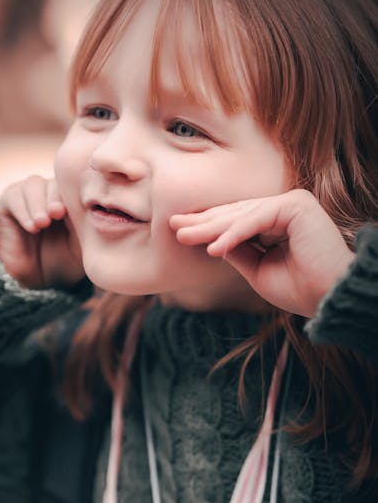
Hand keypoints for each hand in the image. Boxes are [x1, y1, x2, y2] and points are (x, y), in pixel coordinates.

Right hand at [0, 175, 83, 289]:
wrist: (38, 282)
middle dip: (55, 197)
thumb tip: (92, 208)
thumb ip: (85, 225)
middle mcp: (51, 193)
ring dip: (38, 202)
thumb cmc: (65, 262)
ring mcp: (29, 196)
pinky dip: (23, 210)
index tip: (74, 209)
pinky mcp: (8, 203)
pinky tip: (31, 227)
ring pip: (34, 184)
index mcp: (72, 198)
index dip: (74, 193)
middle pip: (54, 181)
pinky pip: (14, 196)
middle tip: (57, 213)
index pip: (75, 185)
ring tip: (42, 223)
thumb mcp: (81, 245)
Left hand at [170, 189, 354, 316]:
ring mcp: (292, 203)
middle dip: (203, 222)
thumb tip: (209, 241)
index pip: (236, 220)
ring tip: (185, 237)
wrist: (329, 299)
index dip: (208, 225)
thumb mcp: (257, 270)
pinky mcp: (297, 205)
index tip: (180, 231)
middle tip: (173, 226)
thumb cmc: (299, 289)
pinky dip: (235, 233)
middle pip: (235, 213)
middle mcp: (285, 208)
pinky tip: (214, 248)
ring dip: (213, 228)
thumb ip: (237, 252)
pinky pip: (257, 219)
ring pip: (243, 215)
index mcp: (277, 221)